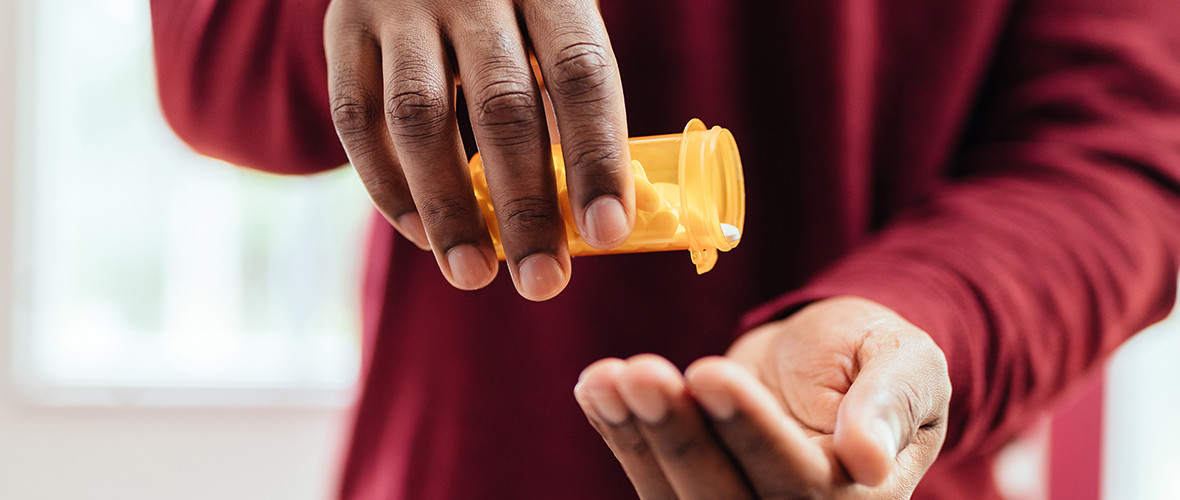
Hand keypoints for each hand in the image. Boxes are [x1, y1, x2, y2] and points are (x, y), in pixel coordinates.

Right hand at [324, 0, 633, 300]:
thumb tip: (588, 217)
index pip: (581, 73)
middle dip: (525, 206)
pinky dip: (387, 184)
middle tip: (542, 282)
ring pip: (419, 118)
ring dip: (449, 208)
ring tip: (473, 274)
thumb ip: (565, 102)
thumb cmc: (509, 6)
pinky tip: (420, 235)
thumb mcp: (550, 22)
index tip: (607, 232)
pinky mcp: (345, 27)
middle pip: (502, 106)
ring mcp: (401, 4)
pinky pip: (357, 118)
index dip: (596, 157)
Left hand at [574, 296, 951, 498]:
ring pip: (680, 497)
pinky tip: (596, 388)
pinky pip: (652, 478)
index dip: (751, 430)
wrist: (830, 360)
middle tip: (640, 373)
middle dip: (680, 438)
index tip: (710, 373)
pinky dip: (619, 434)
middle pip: (728, 498)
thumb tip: (869, 458)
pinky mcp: (696, 493)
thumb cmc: (873, 356)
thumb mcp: (906, 360)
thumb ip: (890, 402)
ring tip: (606, 379)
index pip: (800, 481)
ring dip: (637, 439)